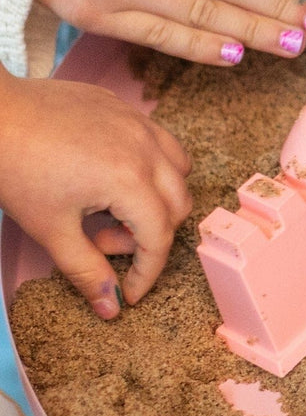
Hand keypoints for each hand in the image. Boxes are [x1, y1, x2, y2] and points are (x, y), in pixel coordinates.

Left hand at [0, 69, 191, 314]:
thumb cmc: (14, 168)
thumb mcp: (50, 229)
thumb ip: (86, 271)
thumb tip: (111, 306)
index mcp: (130, 181)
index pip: (159, 238)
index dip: (146, 272)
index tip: (129, 290)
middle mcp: (146, 150)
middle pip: (178, 206)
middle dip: (148, 235)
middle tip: (102, 241)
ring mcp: (139, 124)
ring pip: (179, 171)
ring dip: (158, 198)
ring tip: (113, 206)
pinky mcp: (125, 109)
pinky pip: (159, 142)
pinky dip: (150, 167)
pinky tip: (109, 175)